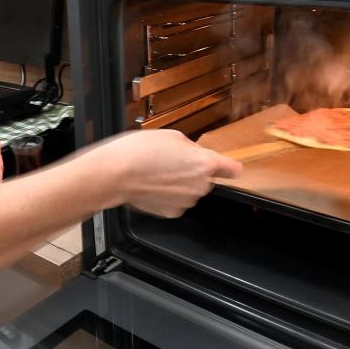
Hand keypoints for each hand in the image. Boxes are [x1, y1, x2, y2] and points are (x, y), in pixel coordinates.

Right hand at [95, 130, 241, 217]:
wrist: (116, 174)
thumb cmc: (140, 150)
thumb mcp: (171, 136)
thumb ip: (190, 147)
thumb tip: (193, 154)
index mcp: (204, 163)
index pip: (233, 170)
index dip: (230, 168)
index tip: (228, 168)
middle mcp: (201, 186)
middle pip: (207, 180)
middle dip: (195, 172)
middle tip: (173, 162)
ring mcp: (187, 202)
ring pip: (191, 191)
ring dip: (180, 184)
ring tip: (158, 173)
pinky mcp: (172, 212)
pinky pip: (177, 202)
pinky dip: (168, 196)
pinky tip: (154, 185)